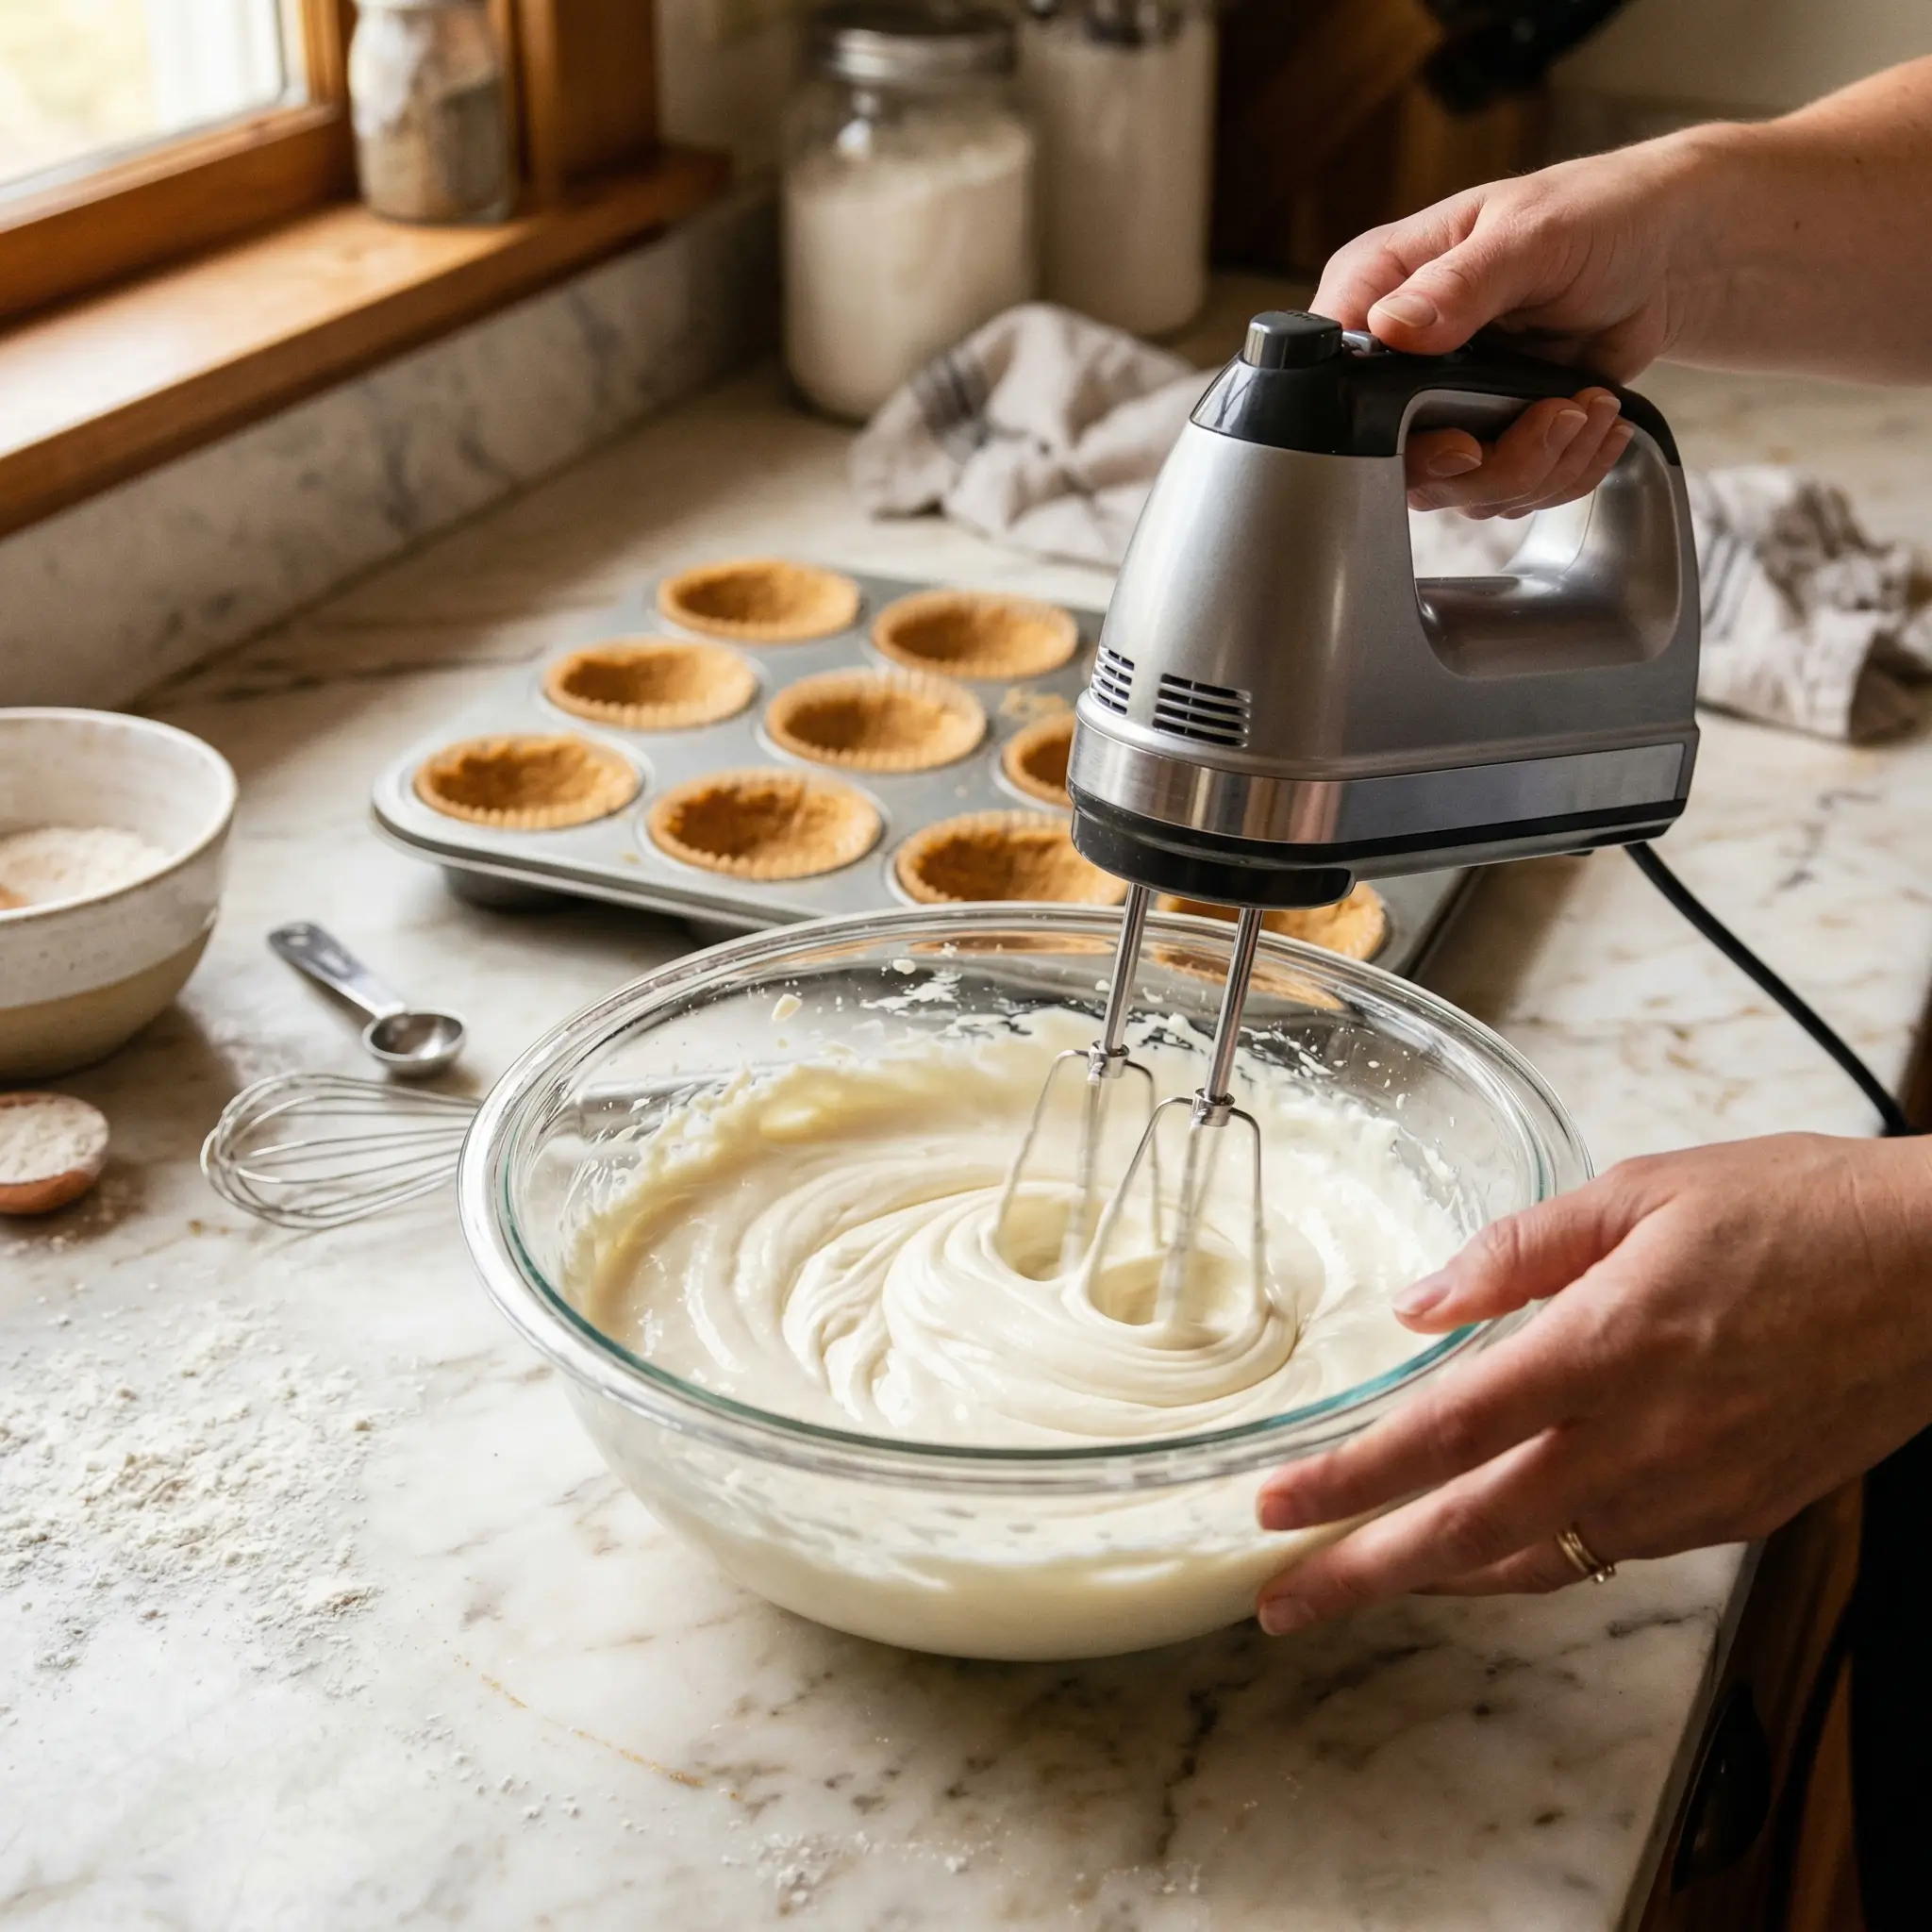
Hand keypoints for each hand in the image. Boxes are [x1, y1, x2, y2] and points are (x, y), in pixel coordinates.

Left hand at [1252, 1134, 1931, 1635]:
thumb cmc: (1798, 1214)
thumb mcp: (1639, 1189)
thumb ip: (1516, 1250)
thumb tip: (1421, 1305)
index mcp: (1604, 1348)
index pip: (1442, 1434)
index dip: (1346, 1479)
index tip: (1273, 1506)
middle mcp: (1640, 1441)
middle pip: (1469, 1532)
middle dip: (1362, 1576)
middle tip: (1283, 1604)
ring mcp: (1690, 1493)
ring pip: (1536, 1561)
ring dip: (1439, 1578)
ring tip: (1364, 1583)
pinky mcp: (1733, 1515)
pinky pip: (1606, 1554)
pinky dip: (1530, 1558)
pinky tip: (1488, 1546)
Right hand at [1313, 137, 1716, 515]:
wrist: (1666, 254)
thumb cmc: (1596, 216)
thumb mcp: (1529, 236)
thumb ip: (1458, 285)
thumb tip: (1389, 326)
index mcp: (1379, 288)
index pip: (1333, 378)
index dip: (1381, 428)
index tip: (1457, 437)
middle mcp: (1396, 356)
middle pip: (1397, 463)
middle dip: (1490, 462)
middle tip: (1553, 416)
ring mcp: (1439, 405)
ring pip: (1456, 491)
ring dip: (1539, 465)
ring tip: (1586, 407)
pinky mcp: (1485, 435)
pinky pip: (1505, 495)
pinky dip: (1563, 471)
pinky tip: (1592, 421)